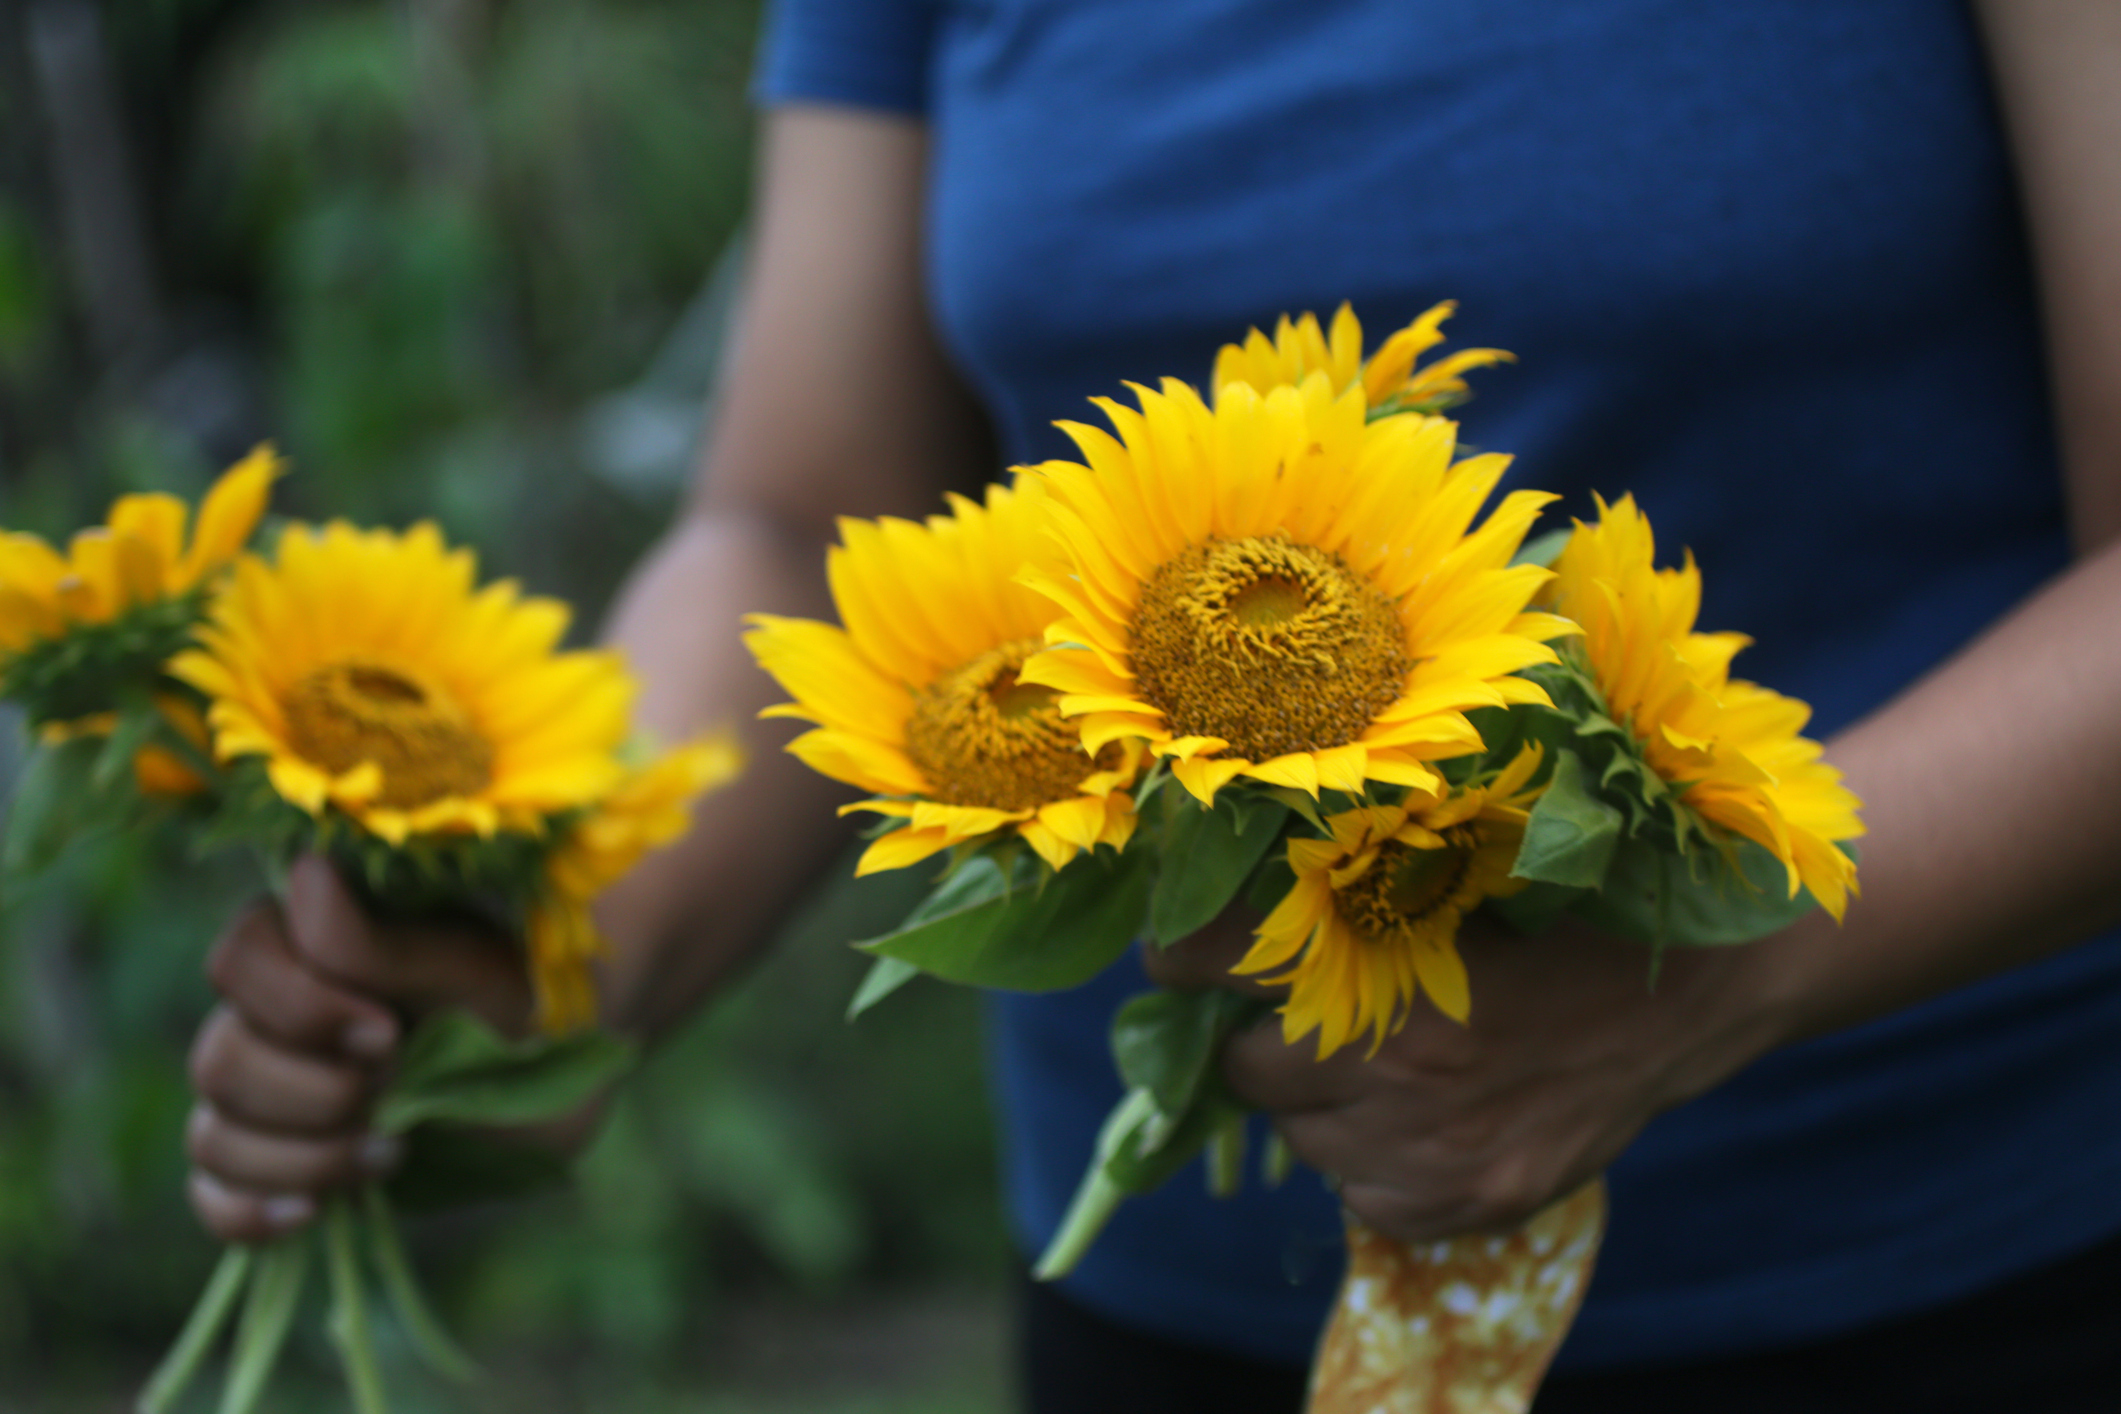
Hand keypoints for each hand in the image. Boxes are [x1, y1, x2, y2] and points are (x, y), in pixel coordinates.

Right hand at [186, 854, 533, 1242]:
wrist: (559, 1069)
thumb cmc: (514, 995)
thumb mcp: (462, 966)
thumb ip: (375, 941)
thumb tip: (305, 874)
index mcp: (304, 946)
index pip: (236, 961)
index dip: (300, 1008)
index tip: (388, 1032)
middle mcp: (270, 1018)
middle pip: (219, 1061)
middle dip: (314, 1092)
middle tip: (397, 1088)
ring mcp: (270, 1095)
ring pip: (214, 1137)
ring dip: (303, 1156)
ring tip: (392, 1151)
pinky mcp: (284, 1162)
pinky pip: (217, 1197)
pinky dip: (251, 1211)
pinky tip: (313, 1211)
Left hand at [1142, 908, 1791, 1242]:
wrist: (1686, 992)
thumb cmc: (1557, 916)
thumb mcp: (1450, 874)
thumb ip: (1350, 890)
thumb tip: (1233, 883)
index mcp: (1385, 961)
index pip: (1220, 960)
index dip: (1180, 955)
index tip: (1170, 954)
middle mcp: (1400, 1064)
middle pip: (1247, 1070)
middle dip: (1262, 1042)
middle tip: (1302, 1017)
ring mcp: (1431, 1148)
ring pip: (1304, 1141)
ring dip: (1323, 1107)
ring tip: (1387, 1066)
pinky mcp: (1464, 1203)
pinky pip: (1362, 1196)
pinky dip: (1375, 1165)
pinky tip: (1428, 1119)